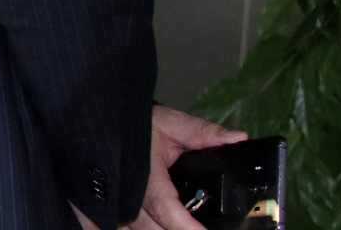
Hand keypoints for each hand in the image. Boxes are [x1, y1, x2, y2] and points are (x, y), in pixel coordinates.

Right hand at [69, 106, 245, 229]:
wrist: (102, 122)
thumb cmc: (135, 125)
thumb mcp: (171, 124)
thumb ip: (203, 133)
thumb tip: (239, 138)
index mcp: (145, 177)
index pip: (166, 209)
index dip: (187, 226)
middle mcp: (127, 197)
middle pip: (153, 229)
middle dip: (177, 229)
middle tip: (198, 225)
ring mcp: (115, 207)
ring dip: (158, 228)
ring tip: (182, 221)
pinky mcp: (107, 211)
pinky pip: (120, 228)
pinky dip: (142, 227)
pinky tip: (155, 221)